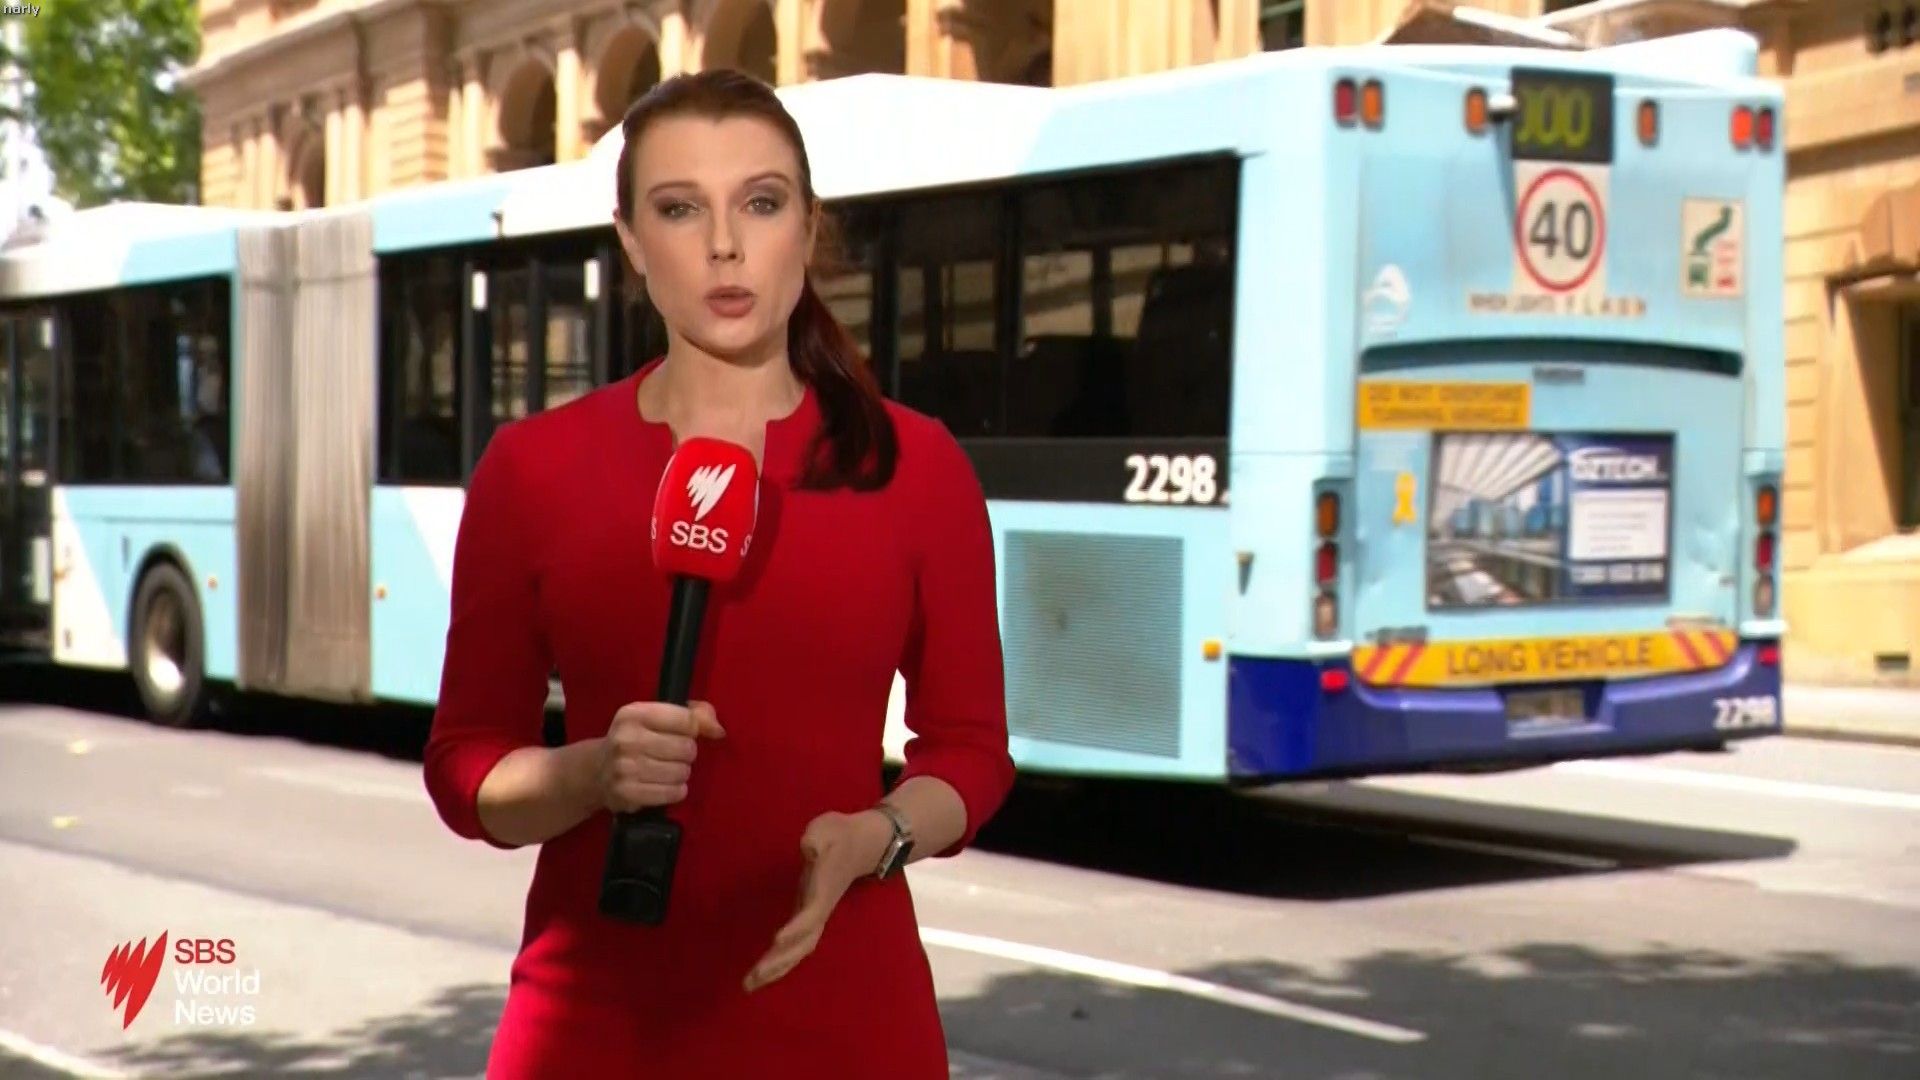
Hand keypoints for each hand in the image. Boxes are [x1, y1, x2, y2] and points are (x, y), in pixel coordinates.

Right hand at [592, 700, 724, 812]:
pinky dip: (676, 791)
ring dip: (681, 774)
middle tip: (673, 755)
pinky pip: (672, 793)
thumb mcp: (658, 717)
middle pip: (686, 748)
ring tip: (667, 771)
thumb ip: (695, 714)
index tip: (685, 734)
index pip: (686, 720)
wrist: (596, 771)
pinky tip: (665, 785)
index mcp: (634, 713)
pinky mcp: (627, 793)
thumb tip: (718, 730)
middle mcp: (626, 739)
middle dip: (687, 754)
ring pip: (682, 772)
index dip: (693, 729)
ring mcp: (624, 768)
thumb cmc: (637, 739)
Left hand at [743, 810, 892, 992]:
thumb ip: (817, 839)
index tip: (776, 940)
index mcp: (823, 891)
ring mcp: (815, 916)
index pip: (810, 915)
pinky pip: (795, 945)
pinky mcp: (809, 916)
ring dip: (777, 968)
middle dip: (779, 962)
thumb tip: (808, 847)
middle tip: (752, 978)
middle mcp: (820, 910)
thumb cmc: (840, 835)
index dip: (795, 928)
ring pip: (799, 950)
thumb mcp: (828, 829)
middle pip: (802, 944)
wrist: (861, 845)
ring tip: (750, 985)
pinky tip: (764, 971)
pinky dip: (780, 960)